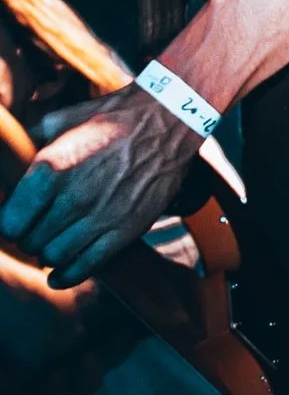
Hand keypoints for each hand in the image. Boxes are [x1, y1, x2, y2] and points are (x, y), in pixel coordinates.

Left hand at [0, 87, 197, 284]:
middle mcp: (73, 197)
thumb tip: (8, 157)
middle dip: (27, 239)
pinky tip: (57, 276)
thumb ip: (28, 141)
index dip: (8, 224)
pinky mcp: (125, 231)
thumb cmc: (110, 119)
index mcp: (51, 168)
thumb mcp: (60, 120)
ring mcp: (101, 217)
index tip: (13, 221)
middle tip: (32, 232)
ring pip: (55, 256)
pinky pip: (87, 266)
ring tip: (49, 245)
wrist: (166, 123)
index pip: (11, 221)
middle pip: (31, 241)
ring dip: (46, 254)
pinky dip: (67, 276)